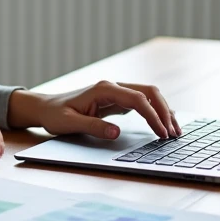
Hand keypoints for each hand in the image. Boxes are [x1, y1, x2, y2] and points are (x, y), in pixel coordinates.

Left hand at [7, 82, 180, 139]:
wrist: (46, 107)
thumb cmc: (55, 115)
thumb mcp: (70, 123)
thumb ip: (94, 127)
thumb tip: (117, 132)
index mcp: (104, 89)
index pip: (138, 100)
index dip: (153, 116)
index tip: (162, 133)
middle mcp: (113, 87)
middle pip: (149, 93)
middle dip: (165, 112)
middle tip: (174, 134)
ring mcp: (116, 91)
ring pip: (148, 95)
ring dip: (163, 110)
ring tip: (174, 131)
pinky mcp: (117, 99)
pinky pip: (142, 102)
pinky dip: (155, 111)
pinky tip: (163, 124)